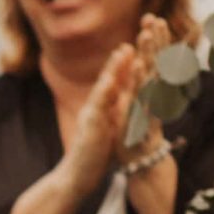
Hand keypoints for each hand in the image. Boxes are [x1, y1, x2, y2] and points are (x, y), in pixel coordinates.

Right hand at [65, 47, 139, 195]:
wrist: (77, 176)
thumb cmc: (95, 154)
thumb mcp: (108, 128)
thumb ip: (112, 112)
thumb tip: (122, 100)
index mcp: (103, 109)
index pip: (115, 82)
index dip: (126, 63)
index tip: (137, 45)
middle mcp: (96, 108)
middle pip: (110, 78)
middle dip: (121, 58)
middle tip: (133, 37)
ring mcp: (92, 116)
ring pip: (104, 87)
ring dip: (114, 68)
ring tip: (125, 51)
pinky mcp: (90, 128)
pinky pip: (99, 108)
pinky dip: (105, 93)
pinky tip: (112, 81)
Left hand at [119, 14, 180, 213]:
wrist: (145, 171)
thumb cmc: (140, 140)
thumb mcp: (140, 111)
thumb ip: (144, 92)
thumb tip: (146, 72)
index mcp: (150, 94)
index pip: (155, 63)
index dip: (156, 42)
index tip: (153, 19)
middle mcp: (153, 100)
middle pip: (158, 65)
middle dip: (156, 41)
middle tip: (154, 17)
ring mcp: (149, 110)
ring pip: (152, 77)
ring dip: (150, 54)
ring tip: (147, 34)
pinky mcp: (142, 122)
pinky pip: (143, 98)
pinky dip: (141, 82)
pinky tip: (138, 66)